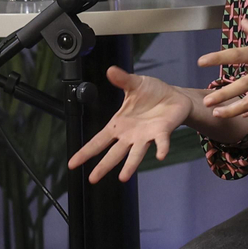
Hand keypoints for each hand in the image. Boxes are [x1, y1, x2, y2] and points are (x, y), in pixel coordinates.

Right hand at [67, 67, 200, 182]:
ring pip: (135, 154)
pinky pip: (161, 142)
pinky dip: (161, 148)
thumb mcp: (135, 84)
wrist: (175, 96)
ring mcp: (146, 136)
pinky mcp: (163, 132)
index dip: (85, 152)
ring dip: (130, 166)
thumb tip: (110, 70)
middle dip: (103, 166)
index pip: (98, 141)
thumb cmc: (153, 93)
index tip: (72, 164)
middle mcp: (130, 135)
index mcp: (119, 125)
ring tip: (123, 178)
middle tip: (92, 179)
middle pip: (114, 153)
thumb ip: (122, 80)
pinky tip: (161, 155)